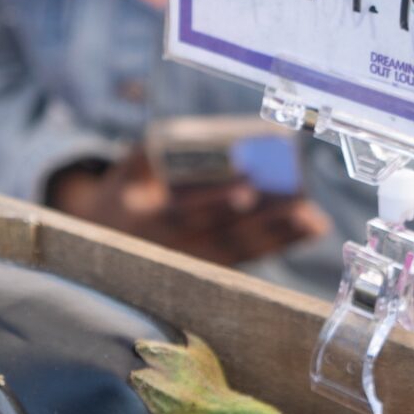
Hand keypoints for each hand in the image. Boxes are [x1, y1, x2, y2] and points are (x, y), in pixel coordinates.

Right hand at [49, 148, 327, 266]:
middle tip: (300, 208)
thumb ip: (152, 153)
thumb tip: (195, 141)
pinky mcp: (206, 272)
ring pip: (238, 252)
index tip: (248, 184)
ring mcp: (188, 265)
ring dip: (278, 238)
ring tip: (313, 222)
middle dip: (262, 222)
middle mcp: (166, 250)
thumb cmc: (123, 193)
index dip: (215, 200)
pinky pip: (244, 260)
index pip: (182, 211)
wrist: (100, 243)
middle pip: (220, 236)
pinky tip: (306, 230)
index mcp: (141, 220)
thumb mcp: (126, 171)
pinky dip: (277, 244)